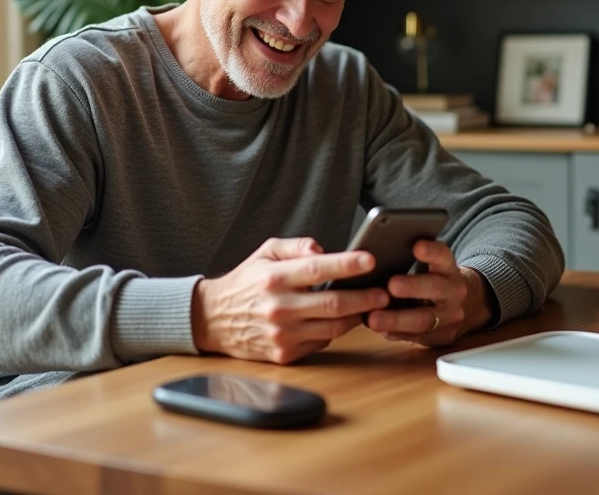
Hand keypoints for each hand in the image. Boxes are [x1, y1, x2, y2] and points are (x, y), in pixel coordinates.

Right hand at [191, 237, 390, 364]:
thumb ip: (295, 246)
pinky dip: (337, 329)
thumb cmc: (246, 282)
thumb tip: (322, 249)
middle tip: (385, 291)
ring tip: (373, 305)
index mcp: (274, 278)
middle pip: (333, 303)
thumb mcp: (264, 253)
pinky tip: (346, 319)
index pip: (317, 269)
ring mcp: (283, 334)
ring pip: (334, 326)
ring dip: (358, 316)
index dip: (347, 264)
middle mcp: (279, 308)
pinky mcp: (285, 354)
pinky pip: (322, 341)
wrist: (213, 320)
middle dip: (365, 297)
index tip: (370, 259)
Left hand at [365, 240, 491, 345]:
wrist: (465, 306)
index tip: (417, 247)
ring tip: (374, 318)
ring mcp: (450, 317)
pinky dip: (395, 333)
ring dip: (396, 319)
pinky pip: (416, 337)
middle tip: (391, 285)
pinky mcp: (443, 337)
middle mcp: (454, 292)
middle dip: (412, 287)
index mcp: (449, 269)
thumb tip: (372, 259)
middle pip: (435, 288)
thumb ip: (411, 261)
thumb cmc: (434, 280)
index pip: (443, 256)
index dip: (431, 251)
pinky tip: (380, 330)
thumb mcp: (432, 267)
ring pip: (424, 319)